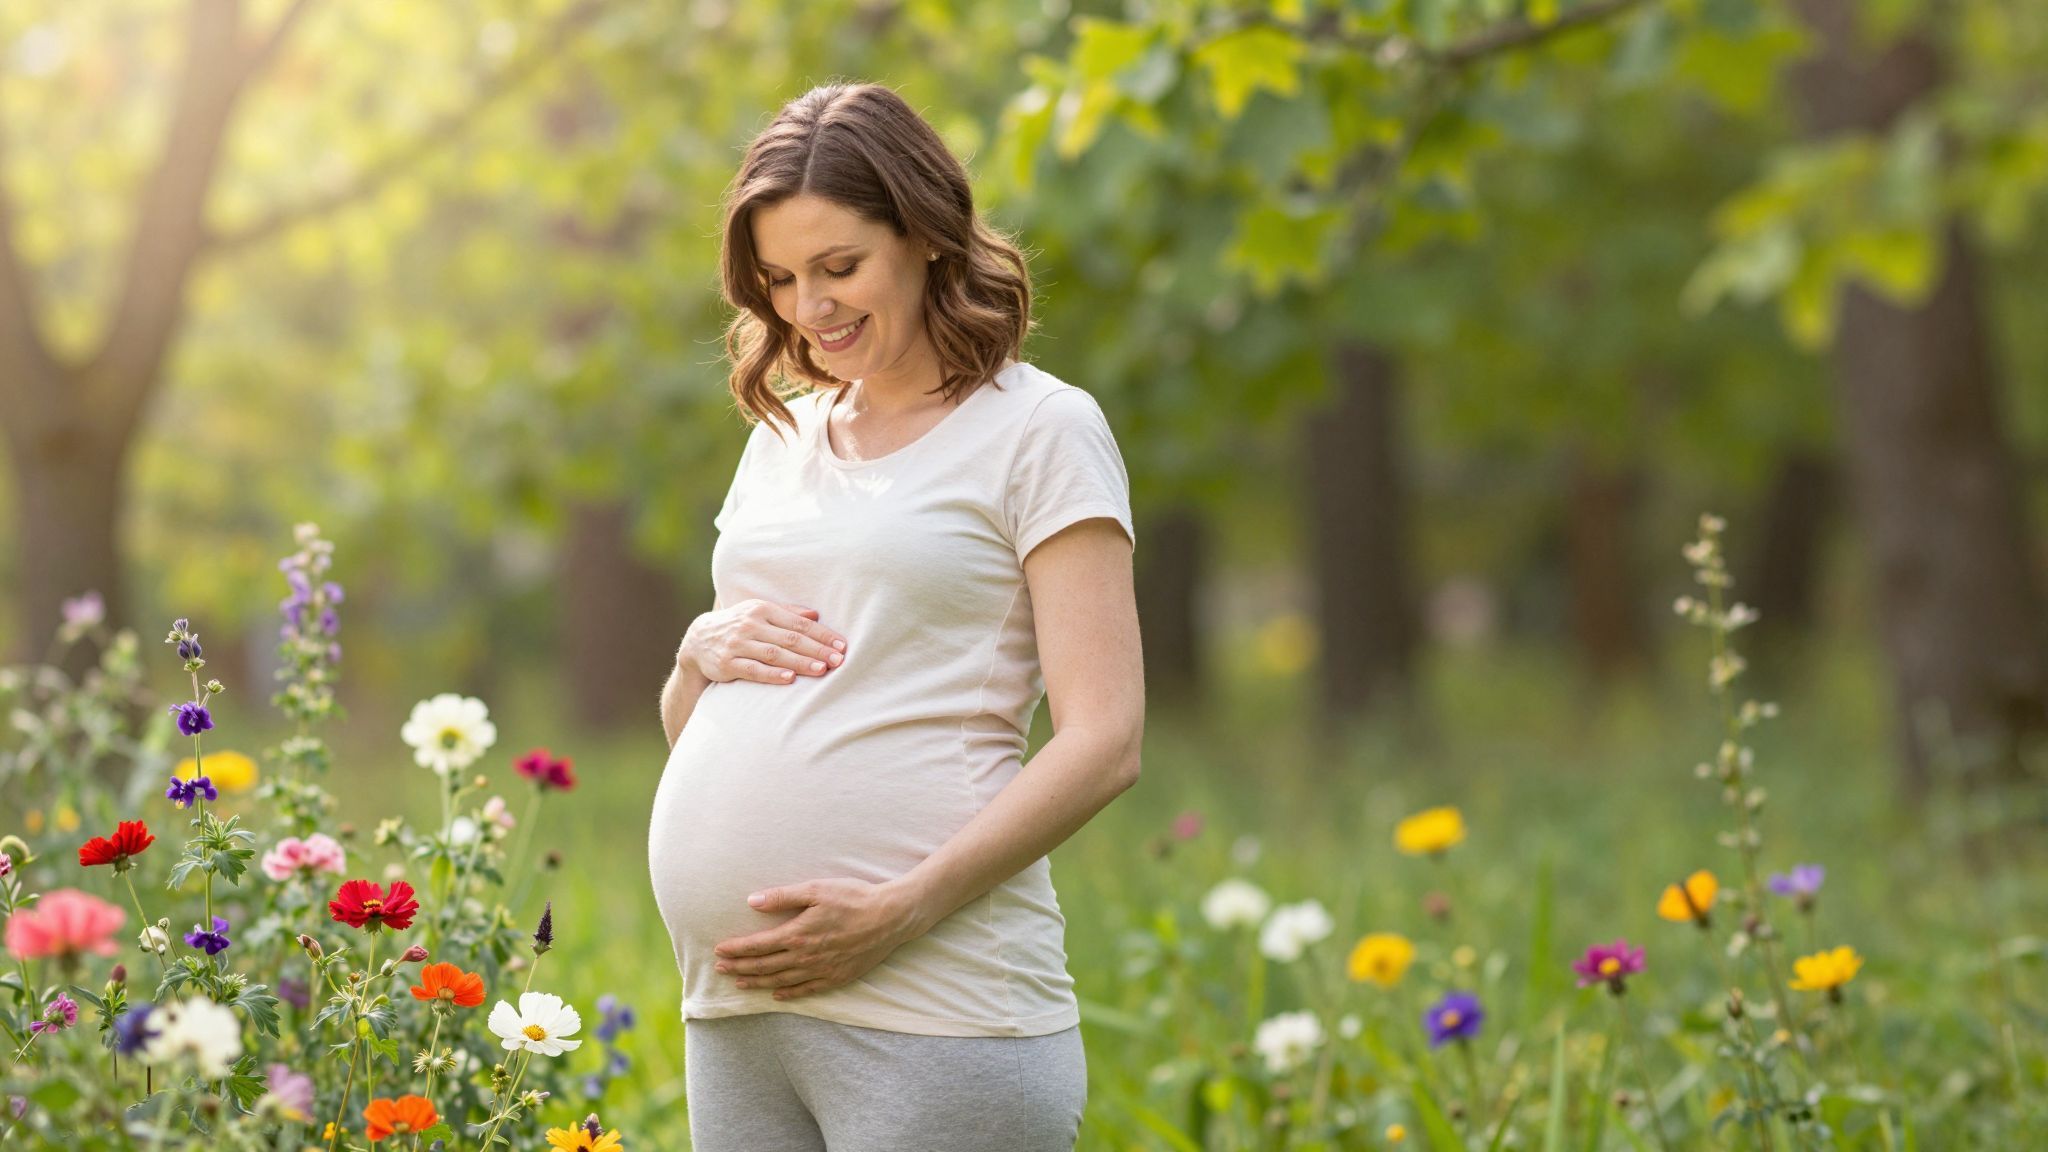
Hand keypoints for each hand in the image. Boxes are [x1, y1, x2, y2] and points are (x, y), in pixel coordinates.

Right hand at [682, 599, 846, 684]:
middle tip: (838, 660)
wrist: (698, 640)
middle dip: (817, 650)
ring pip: (774, 654)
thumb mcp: (760, 612)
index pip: (799, 623)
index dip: (822, 634)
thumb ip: (788, 613)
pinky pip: (753, 670)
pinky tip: (789, 679)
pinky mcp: (727, 663)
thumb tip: (816, 614)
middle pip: (790, 638)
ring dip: (800, 662)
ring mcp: (738, 644)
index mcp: (763, 609)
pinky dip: (772, 674)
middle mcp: (751, 624)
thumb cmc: (739, 625)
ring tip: (821, 670)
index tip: (842, 646)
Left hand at [712, 878, 927, 1000]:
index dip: (736, 950)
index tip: (719, 951)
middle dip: (740, 968)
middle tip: (720, 970)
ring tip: (741, 984)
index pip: (757, 946)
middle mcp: (805, 957)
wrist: (891, 917)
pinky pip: (807, 990)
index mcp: (797, 934)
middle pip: (764, 966)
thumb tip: (752, 901)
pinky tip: (778, 995)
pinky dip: (789, 994)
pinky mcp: (837, 977)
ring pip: (781, 981)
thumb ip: (783, 896)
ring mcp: (821, 970)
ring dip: (758, 983)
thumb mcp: (817, 889)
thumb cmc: (854, 898)